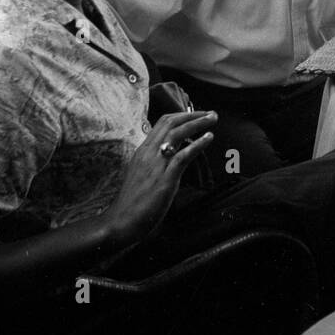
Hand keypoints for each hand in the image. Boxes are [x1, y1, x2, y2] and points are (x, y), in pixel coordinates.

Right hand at [102, 110, 215, 245]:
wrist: (121, 221)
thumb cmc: (133, 200)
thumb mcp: (142, 173)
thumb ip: (155, 160)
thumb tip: (172, 152)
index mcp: (142, 151)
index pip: (162, 123)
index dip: (182, 115)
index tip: (197, 114)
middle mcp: (148, 153)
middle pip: (171, 123)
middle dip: (193, 115)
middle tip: (211, 113)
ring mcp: (155, 165)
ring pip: (177, 134)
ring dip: (198, 123)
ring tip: (213, 119)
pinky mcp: (164, 179)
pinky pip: (182, 156)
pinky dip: (198, 144)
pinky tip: (209, 138)